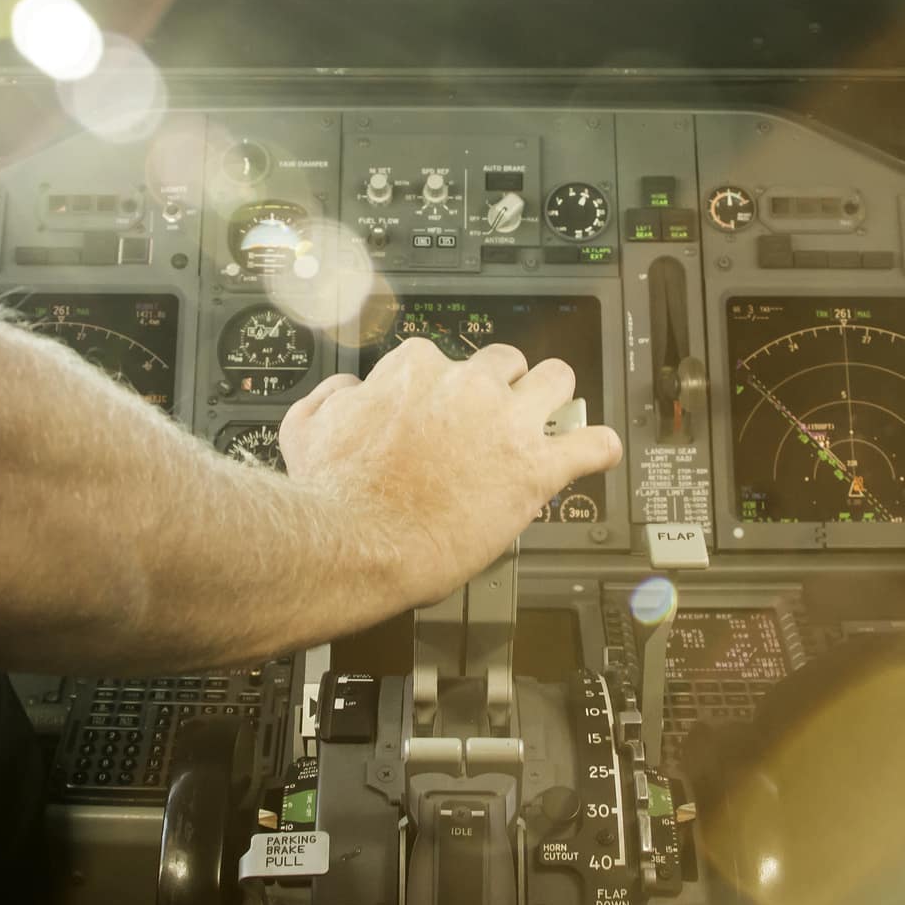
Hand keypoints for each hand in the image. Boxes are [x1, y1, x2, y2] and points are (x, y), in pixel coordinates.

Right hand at [279, 338, 623, 606]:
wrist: (355, 543)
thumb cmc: (332, 495)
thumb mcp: (306, 428)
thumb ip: (329, 398)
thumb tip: (346, 391)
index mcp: (415, 372)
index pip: (440, 360)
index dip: (442, 389)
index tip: (441, 409)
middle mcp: (466, 387)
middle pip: (504, 362)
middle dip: (502, 384)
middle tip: (496, 414)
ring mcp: (506, 423)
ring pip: (556, 381)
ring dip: (555, 398)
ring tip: (552, 417)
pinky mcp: (536, 468)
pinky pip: (591, 445)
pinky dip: (598, 448)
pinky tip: (597, 452)